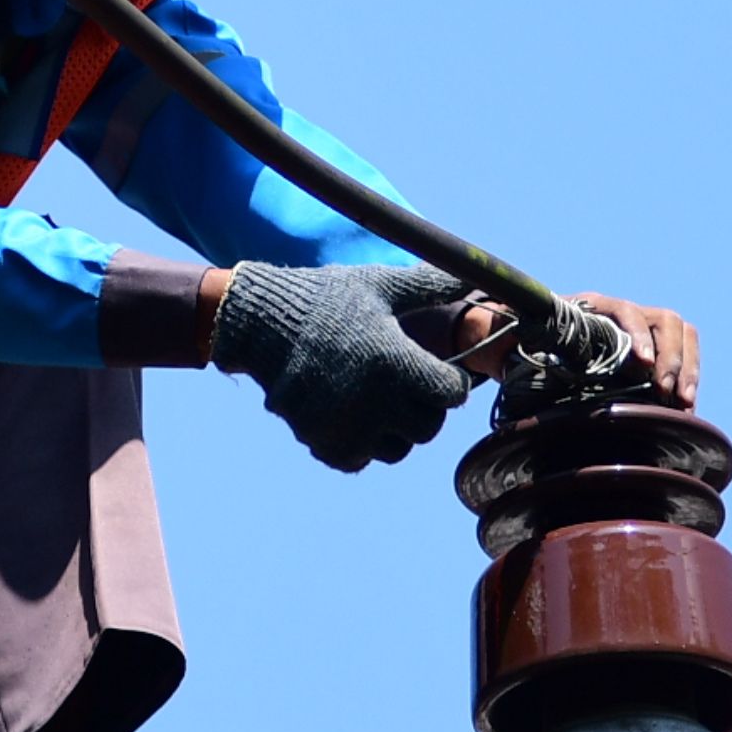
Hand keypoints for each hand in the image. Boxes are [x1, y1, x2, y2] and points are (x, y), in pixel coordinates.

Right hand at [207, 261, 477, 470]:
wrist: (257, 321)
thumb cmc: (324, 299)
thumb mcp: (379, 285)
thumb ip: (429, 285)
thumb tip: (474, 272)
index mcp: (397, 363)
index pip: (452, 394)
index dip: (449, 381)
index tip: (436, 370)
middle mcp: (376, 401)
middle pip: (428, 428)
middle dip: (424, 409)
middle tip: (406, 388)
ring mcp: (346, 425)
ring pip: (396, 450)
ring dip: (394, 431)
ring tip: (378, 405)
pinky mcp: (319, 439)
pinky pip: (357, 460)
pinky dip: (359, 445)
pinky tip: (350, 417)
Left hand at [445, 292, 698, 404]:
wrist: (538, 342)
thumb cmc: (527, 339)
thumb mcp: (518, 334)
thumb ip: (511, 332)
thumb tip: (495, 330)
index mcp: (592, 307)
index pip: (624, 311)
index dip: (635, 334)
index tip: (640, 363)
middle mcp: (623, 313)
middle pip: (665, 320)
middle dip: (671, 357)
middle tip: (666, 392)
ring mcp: (644, 329)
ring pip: (682, 333)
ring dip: (687, 368)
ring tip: (683, 402)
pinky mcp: (656, 349)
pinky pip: (685, 354)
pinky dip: (690, 377)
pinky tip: (686, 406)